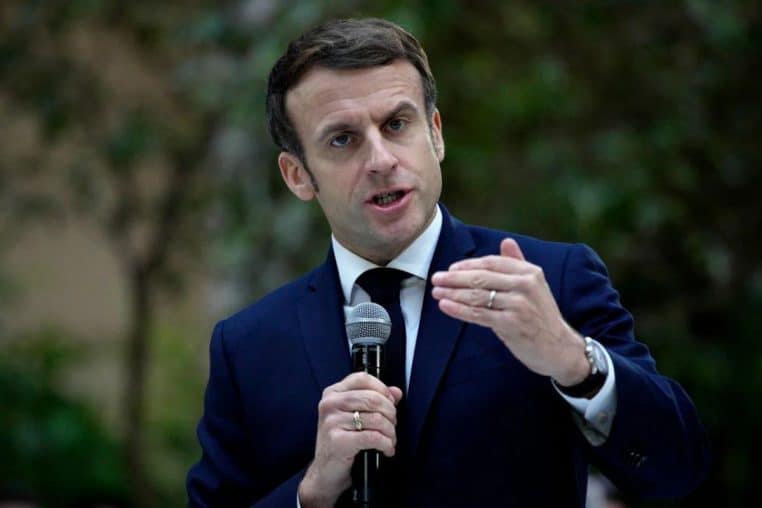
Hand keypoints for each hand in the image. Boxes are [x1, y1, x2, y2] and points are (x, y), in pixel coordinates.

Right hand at [298, 372, 402, 507]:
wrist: (325, 473)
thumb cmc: (341, 442)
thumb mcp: (355, 416)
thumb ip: (374, 399)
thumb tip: (396, 392)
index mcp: (333, 393)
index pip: (362, 378)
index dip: (382, 389)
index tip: (391, 401)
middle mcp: (329, 404)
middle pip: (372, 398)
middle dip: (391, 413)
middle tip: (393, 425)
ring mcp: (331, 422)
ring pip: (376, 419)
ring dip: (390, 431)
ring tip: (390, 439)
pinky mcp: (337, 441)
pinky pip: (373, 437)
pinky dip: (386, 444)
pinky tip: (387, 449)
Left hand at [431, 238, 588, 385]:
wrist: (560, 348)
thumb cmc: (542, 317)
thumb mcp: (534, 286)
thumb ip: (518, 264)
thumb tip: (506, 242)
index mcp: (530, 273)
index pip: (492, 263)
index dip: (468, 264)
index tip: (451, 268)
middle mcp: (525, 285)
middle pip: (481, 277)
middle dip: (455, 278)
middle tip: (436, 278)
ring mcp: (519, 305)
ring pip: (477, 296)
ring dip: (453, 293)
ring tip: (436, 292)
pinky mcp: (512, 324)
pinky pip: (479, 315)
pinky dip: (459, 310)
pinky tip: (445, 306)